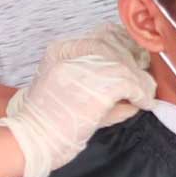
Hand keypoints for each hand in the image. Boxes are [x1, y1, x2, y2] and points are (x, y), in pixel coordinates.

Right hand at [0, 24, 154, 176]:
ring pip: (124, 65)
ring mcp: (83, 70)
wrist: (31, 141)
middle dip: (132, 61)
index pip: (99, 35)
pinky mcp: (96, 89)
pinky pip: (129, 83)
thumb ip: (94, 79)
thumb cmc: (48, 121)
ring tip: (145, 95)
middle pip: (114, 47)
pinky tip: (143, 103)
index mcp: (60, 50)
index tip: (134, 56)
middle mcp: (71, 55)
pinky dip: (140, 92)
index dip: (121, 45)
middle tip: (143, 77)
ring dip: (139, 81)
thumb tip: (130, 82)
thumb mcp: (65, 88)